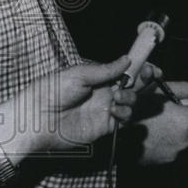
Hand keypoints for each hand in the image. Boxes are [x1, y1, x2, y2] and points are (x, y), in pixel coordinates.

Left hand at [0, 56, 137, 156]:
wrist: (35, 120)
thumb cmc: (51, 91)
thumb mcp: (78, 74)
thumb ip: (106, 70)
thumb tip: (127, 60)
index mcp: (98, 77)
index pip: (125, 71)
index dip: (141, 68)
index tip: (152, 67)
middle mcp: (104, 93)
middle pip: (134, 86)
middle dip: (144, 81)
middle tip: (148, 77)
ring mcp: (105, 110)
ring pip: (132, 102)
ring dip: (131, 97)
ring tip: (117, 98)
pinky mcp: (104, 127)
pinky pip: (124, 119)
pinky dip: (125, 113)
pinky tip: (115, 111)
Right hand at [130, 81, 187, 165]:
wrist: (113, 137)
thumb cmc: (136, 110)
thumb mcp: (159, 93)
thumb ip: (185, 90)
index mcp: (187, 121)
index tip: (186, 110)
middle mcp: (186, 140)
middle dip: (185, 124)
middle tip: (168, 118)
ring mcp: (175, 154)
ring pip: (183, 142)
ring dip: (175, 136)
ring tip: (157, 129)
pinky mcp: (164, 163)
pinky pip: (171, 152)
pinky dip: (165, 146)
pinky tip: (152, 139)